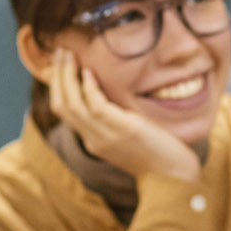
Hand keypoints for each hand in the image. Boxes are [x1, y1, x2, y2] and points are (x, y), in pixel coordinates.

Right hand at [47, 48, 201, 182]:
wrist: (174, 178)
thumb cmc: (158, 156)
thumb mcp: (129, 138)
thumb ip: (116, 122)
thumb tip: (112, 96)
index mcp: (94, 141)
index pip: (65, 111)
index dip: (58, 86)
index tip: (61, 64)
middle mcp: (94, 139)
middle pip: (62, 105)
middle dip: (57, 76)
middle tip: (59, 52)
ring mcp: (106, 136)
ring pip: (72, 104)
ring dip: (67, 76)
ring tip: (68, 54)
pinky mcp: (123, 130)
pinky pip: (96, 106)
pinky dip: (88, 87)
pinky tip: (88, 71)